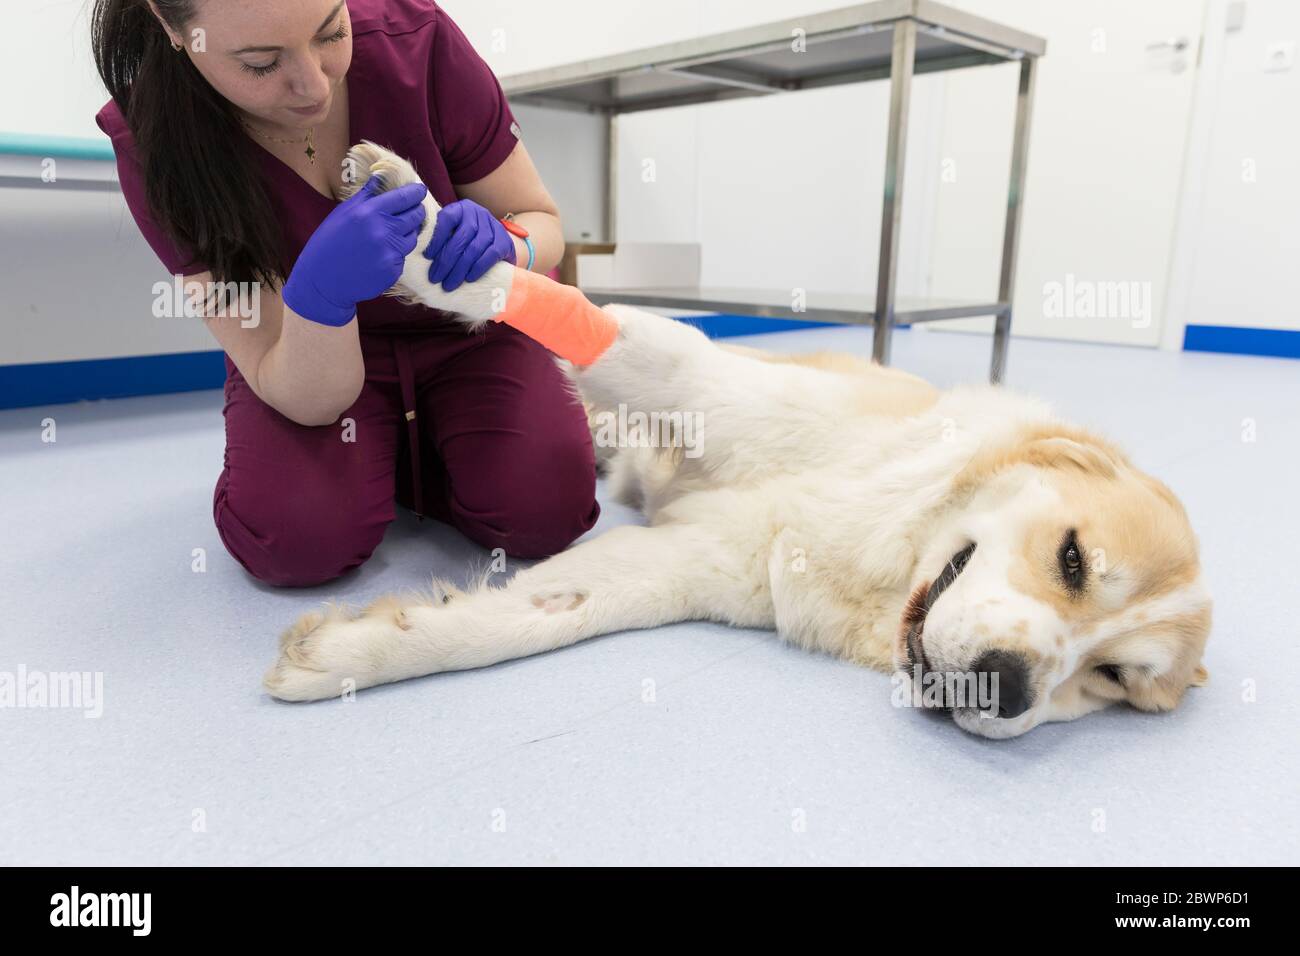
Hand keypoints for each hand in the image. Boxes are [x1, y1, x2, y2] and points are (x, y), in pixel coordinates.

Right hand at [282, 176, 427, 325]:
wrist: (323, 280)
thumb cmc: (329, 242)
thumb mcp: (343, 213)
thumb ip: (366, 194)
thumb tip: (381, 174)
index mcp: (369, 212)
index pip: (405, 197)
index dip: (416, 192)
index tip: (420, 190)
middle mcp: (383, 231)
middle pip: (415, 216)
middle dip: (416, 211)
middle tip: (413, 210)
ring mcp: (390, 252)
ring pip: (412, 238)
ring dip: (407, 233)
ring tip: (392, 233)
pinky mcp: (393, 271)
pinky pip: (403, 257)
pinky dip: (396, 253)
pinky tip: (380, 254)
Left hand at [423, 199, 516, 292]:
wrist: (499, 243)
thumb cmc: (469, 240)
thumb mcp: (454, 232)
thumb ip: (440, 236)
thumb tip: (416, 251)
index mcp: (461, 209)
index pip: (446, 220)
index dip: (436, 239)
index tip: (427, 257)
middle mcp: (478, 214)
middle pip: (460, 238)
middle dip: (446, 261)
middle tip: (435, 278)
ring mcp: (493, 227)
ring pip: (474, 249)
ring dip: (459, 269)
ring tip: (449, 284)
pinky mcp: (504, 242)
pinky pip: (489, 256)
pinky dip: (478, 268)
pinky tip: (468, 279)